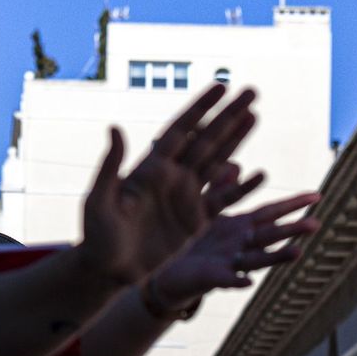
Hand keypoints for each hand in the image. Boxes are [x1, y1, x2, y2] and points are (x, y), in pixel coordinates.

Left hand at [74, 85, 255, 286]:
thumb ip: (110, 166)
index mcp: (151, 167)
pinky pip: (224, 199)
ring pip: (218, 160)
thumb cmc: (97, 234)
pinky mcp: (195, 220)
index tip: (222, 86)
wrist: (108, 270)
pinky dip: (242, 187)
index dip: (201, 107)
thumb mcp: (99, 199)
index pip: (181, 129)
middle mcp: (172, 175)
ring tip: (255, 115)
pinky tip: (260, 173)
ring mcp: (185, 196)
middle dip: (228, 115)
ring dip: (236, 138)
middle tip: (252, 92)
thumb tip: (114, 127)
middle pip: (206, 138)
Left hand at [150, 186, 319, 302]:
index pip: (272, 213)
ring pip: (257, 259)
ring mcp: (230, 263)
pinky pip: (226, 280)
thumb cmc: (196, 242)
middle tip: (317, 223)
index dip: (293, 205)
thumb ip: (221, 188)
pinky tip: (249, 282)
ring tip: (298, 252)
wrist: (172, 271)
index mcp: (243, 227)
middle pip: (270, 235)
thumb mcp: (207, 210)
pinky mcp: (213, 277)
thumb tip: (236, 165)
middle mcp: (242, 245)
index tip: (317, 195)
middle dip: (293, 229)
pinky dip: (237, 281)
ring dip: (277, 257)